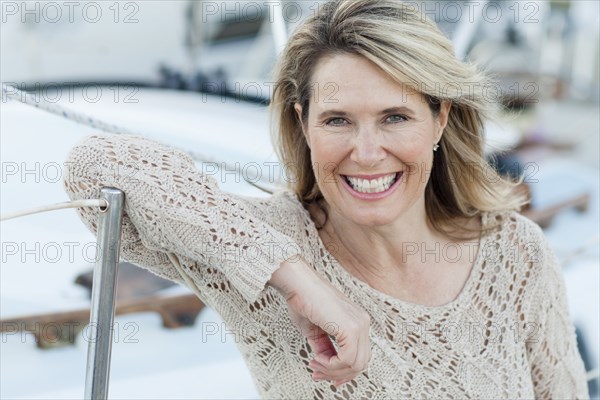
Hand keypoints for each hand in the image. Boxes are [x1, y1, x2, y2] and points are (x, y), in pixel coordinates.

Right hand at [269, 257, 371, 386]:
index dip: (343, 371)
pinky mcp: (351, 327)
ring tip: (315, 364)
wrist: (297, 284)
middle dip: (337, 374)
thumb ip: (325, 348)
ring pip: (355, 364)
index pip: (360, 355)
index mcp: (357, 321)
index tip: (324, 375)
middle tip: (318, 374)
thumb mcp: (316, 331)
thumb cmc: (303, 300)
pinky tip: (318, 358)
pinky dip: (331, 365)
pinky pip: (347, 359)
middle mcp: (362, 322)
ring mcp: (359, 324)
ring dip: (332, 370)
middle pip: (360, 363)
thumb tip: (327, 365)